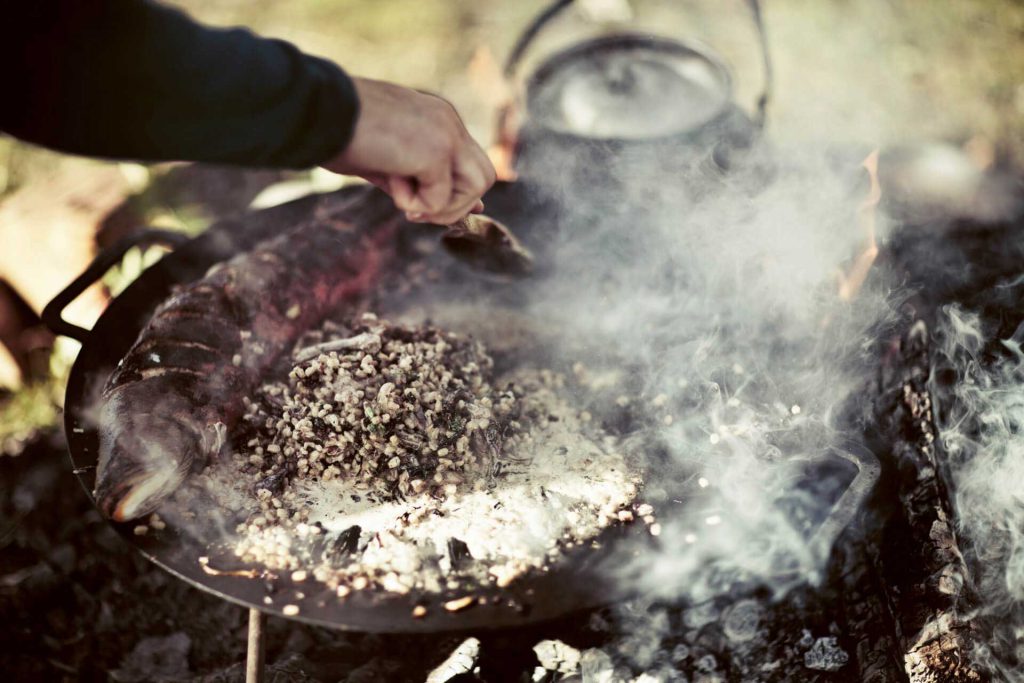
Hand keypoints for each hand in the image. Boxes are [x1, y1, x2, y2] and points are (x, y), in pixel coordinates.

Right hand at [322, 77, 496, 224]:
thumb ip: (414, 180)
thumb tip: (435, 210)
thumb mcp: (383, 160)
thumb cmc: (336, 134)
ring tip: (404, 200)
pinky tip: (388, 180)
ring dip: (442, 207)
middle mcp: (447, 121)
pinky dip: (413, 204)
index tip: (426, 209)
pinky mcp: (435, 151)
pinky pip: (440, 200)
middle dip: (455, 205)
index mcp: (436, 118)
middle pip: (484, 176)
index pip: (470, 161)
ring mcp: (445, 133)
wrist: (314, 110)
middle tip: (413, 209)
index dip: (458, 193)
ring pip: (477, 187)